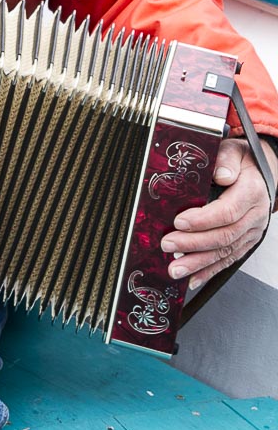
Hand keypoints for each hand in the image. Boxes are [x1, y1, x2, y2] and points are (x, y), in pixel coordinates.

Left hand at [161, 138, 276, 290]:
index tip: (179, 222)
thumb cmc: (243, 161)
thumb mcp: (234, 150)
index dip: (202, 220)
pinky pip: (228, 259)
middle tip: (168, 245)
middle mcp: (255, 216)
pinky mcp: (246, 242)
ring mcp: (252, 232)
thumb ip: (226, 160)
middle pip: (224, 235)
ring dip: (198, 263)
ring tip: (175, 269)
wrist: (261, 171)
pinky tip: (193, 279)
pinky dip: (210, 271)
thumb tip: (220, 174)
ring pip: (225, 252)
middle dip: (193, 244)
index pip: (227, 211)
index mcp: (251, 193)